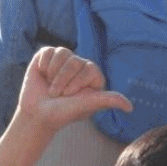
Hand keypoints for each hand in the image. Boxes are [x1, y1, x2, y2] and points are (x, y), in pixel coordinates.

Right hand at [9, 46, 132, 139]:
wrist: (36, 114)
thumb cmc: (62, 112)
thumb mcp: (86, 106)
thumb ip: (107, 101)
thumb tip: (130, 107)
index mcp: (93, 76)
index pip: (88, 68)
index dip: (75, 83)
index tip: (69, 97)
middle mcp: (80, 66)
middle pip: (74, 61)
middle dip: (62, 80)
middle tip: (57, 94)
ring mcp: (64, 59)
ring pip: (62, 53)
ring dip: (53, 73)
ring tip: (50, 85)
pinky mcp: (48, 56)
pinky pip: (48, 51)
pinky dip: (43, 65)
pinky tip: (43, 75)